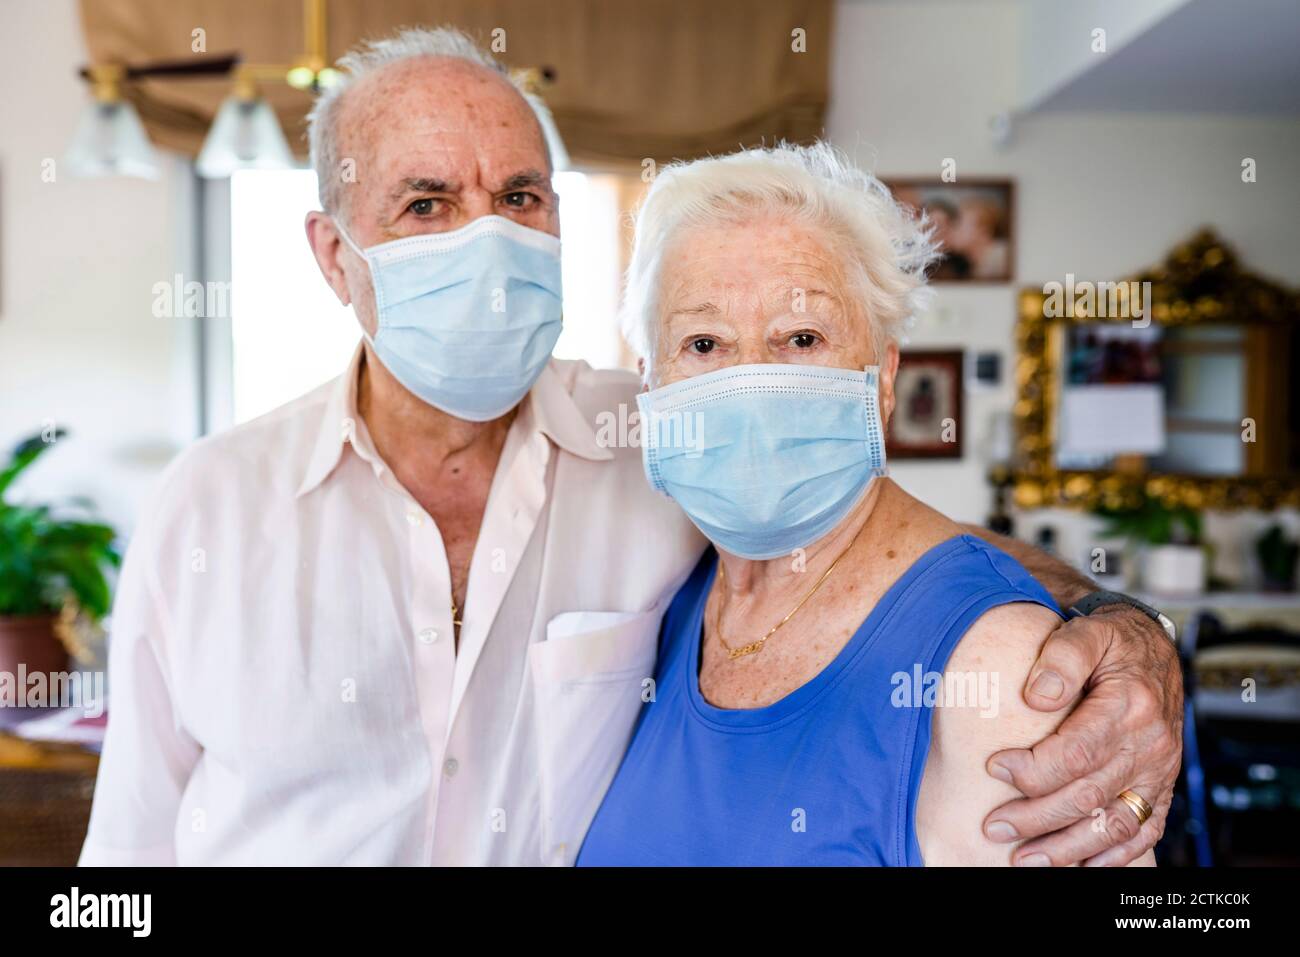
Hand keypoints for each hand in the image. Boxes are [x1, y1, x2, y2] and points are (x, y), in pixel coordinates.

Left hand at [981, 604, 1182, 865]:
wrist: (1150, 647)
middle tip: (993, 827)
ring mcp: (1159, 771)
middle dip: (1036, 817)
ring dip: (1068, 848)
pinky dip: (1113, 856)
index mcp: (1130, 706)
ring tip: (1025, 858)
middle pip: (1089, 795)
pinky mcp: (1162, 787)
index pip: (1077, 753)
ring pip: (1114, 824)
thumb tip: (1036, 696)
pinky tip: (1079, 865)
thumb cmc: (1110, 640)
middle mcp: (1150, 744)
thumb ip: (1061, 658)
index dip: (1033, 769)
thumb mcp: (1086, 633)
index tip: (994, 768)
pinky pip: (1144, 832)